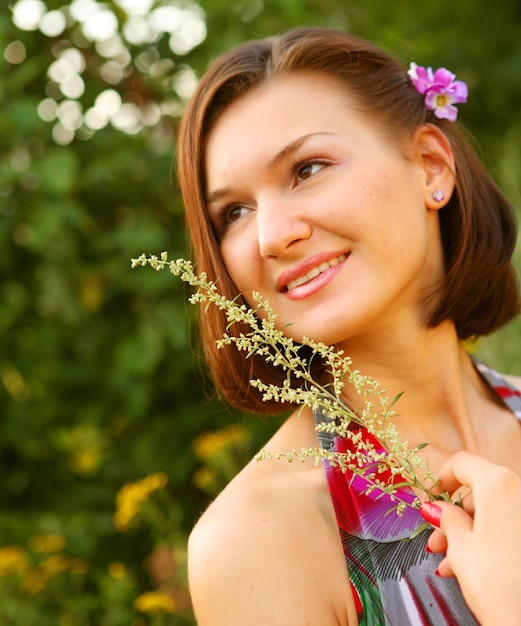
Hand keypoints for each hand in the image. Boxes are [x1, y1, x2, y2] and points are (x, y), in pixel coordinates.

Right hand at [421, 451, 520, 625]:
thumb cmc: (498, 582)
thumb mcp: (460, 547)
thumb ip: (446, 519)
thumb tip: (436, 509)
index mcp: (497, 484)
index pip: (461, 463)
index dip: (439, 480)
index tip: (428, 500)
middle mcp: (518, 491)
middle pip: (476, 492)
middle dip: (452, 517)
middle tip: (436, 542)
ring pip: (491, 512)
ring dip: (466, 534)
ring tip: (448, 563)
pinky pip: (506, 527)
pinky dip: (487, 540)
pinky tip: (468, 567)